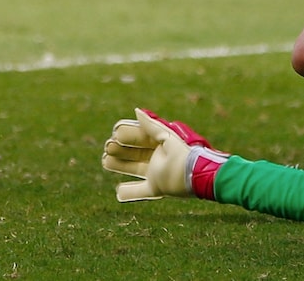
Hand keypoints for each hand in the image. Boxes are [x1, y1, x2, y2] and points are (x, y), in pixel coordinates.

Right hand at [101, 109, 220, 201]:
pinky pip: (140, 191)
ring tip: (105, 161)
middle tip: (107, 147)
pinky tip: (118, 192)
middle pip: (134, 152)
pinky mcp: (157, 188)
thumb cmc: (184, 155)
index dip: (127, 134)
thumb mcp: (167, 137)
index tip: (115, 133)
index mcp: (160, 143)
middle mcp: (157, 158)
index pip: (139, 137)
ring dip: (119, 165)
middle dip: (120, 149)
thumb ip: (151, 125)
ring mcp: (156, 173)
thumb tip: (136, 110)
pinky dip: (129, 192)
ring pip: (133, 168)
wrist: (198, 176)